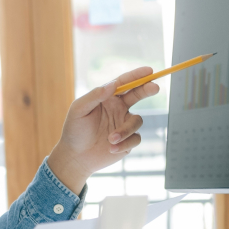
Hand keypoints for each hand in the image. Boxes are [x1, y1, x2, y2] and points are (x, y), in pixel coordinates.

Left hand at [47, 67, 159, 192]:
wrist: (75, 157)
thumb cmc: (74, 131)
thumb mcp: (79, 110)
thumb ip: (95, 95)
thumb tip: (113, 84)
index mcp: (106, 98)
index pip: (123, 83)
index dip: (136, 76)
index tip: (149, 70)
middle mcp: (117, 108)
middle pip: (138, 94)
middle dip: (147, 89)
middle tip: (154, 87)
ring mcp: (124, 124)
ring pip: (137, 121)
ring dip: (126, 129)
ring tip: (111, 139)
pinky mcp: (128, 140)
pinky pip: (136, 138)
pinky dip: (125, 143)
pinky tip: (111, 148)